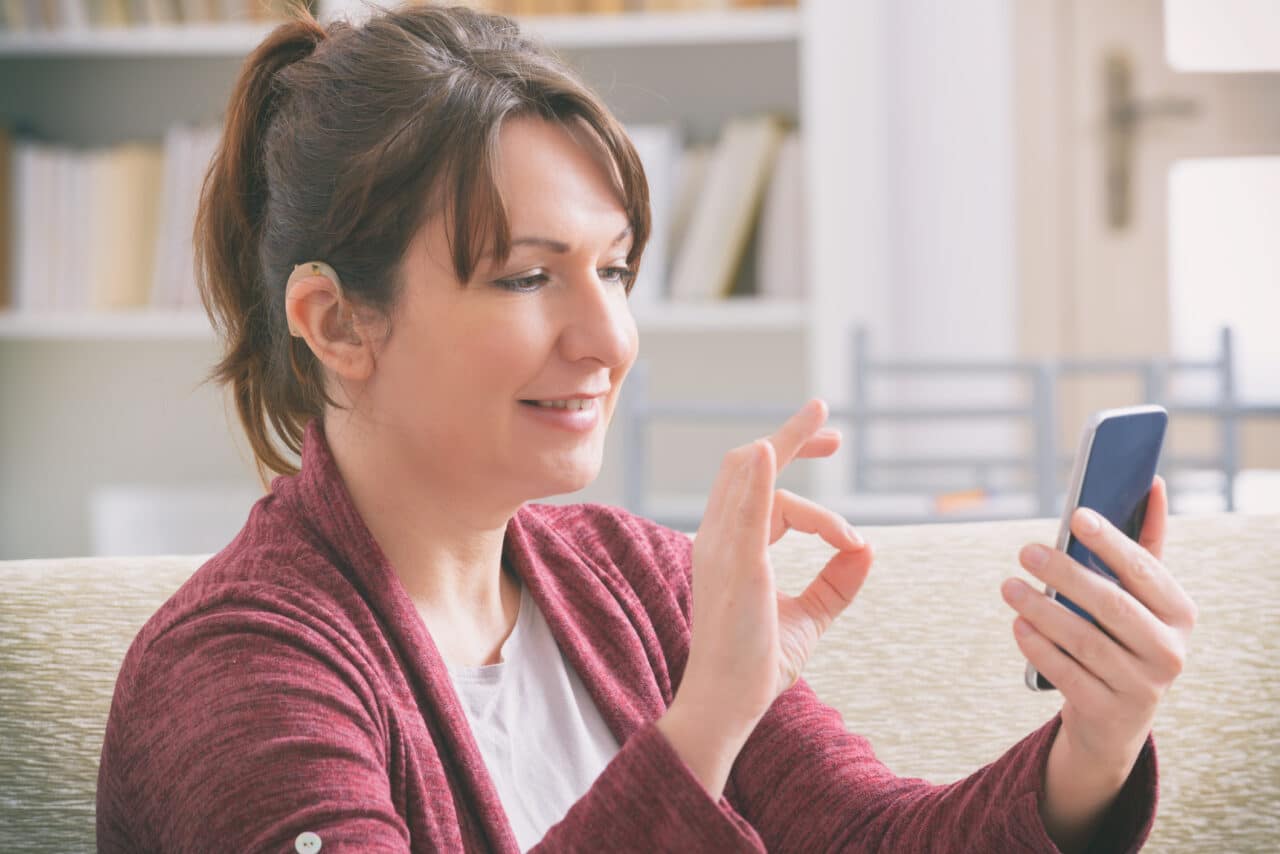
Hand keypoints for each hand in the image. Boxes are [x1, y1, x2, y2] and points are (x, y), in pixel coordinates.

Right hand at [675, 399, 873, 743]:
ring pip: (749, 476)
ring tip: (822, 422)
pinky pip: (744, 511)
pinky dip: (756, 478)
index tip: (834, 451)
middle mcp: (721, 538)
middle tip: (828, 421)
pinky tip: (770, 450)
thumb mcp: (810, 616)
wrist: (730, 701)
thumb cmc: (758, 661)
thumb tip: (869, 549)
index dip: (794, 463)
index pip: (760, 487)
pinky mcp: (737, 566)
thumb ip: (837, 583)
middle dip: (789, 437)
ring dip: (786, 445)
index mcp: (734, 546)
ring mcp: (724, 549)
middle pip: (746, 465)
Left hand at [1001, 476, 1196, 844]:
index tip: (1077, 515)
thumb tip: (1152, 483)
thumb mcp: (1141, 597)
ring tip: (1008, 586)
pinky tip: (1017, 624)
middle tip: (1025, 550)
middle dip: (1065, 574)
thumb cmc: (1125, 636)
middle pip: (1112, 605)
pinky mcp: (1109, 712)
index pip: (1145, 571)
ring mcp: (1142, 686)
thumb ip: (1145, 544)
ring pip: (1084, 640)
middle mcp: (1170, 651)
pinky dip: (1038, 647)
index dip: (1112, 542)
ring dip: (1041, 609)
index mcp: (1181, 614)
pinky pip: (1067, 673)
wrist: (1115, 718)